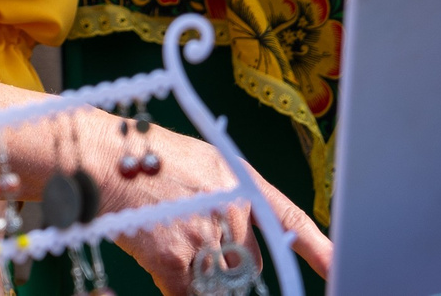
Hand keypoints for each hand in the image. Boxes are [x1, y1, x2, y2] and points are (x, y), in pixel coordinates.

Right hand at [91, 112, 330, 292]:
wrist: (100, 161)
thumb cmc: (143, 158)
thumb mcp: (200, 163)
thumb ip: (230, 196)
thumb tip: (245, 233)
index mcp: (241, 179)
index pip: (291, 221)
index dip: (320, 250)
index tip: (341, 269)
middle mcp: (231, 209)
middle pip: (250, 264)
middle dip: (229, 263)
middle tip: (193, 239)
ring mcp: (205, 237)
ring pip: (222, 284)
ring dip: (203, 278)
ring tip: (173, 245)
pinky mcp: (178, 263)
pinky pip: (191, 295)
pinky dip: (179, 289)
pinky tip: (162, 266)